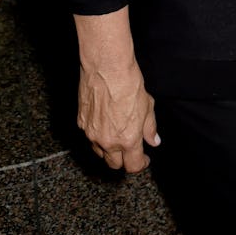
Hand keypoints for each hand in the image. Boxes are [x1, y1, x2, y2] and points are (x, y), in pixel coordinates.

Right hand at [74, 9, 159, 173]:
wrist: (107, 68)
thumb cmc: (129, 84)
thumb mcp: (147, 106)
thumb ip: (149, 127)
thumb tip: (154, 140)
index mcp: (128, 140)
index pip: (132, 166)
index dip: (140, 164)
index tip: (143, 159)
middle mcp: (108, 142)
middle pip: (113, 164)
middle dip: (123, 160)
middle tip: (130, 150)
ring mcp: (92, 134)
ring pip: (100, 152)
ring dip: (108, 149)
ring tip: (117, 134)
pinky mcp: (81, 124)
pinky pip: (90, 136)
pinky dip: (97, 134)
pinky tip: (104, 122)